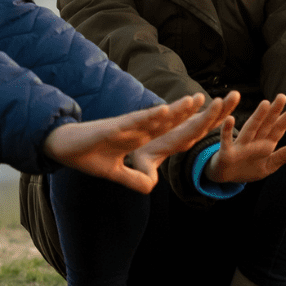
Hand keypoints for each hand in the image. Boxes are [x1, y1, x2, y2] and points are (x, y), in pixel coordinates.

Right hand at [40, 93, 237, 193]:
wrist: (61, 146)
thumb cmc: (87, 155)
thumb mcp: (115, 173)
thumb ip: (134, 178)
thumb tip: (151, 186)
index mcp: (143, 140)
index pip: (176, 135)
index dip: (198, 128)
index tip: (221, 122)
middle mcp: (140, 130)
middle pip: (175, 121)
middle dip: (199, 114)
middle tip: (225, 100)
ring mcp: (127, 128)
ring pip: (157, 117)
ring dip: (177, 109)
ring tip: (197, 100)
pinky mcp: (112, 128)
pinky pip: (134, 122)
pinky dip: (149, 117)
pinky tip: (163, 111)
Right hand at [206, 94, 285, 183]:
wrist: (224, 176)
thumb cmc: (247, 168)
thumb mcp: (268, 165)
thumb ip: (283, 156)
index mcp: (265, 143)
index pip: (278, 129)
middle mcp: (253, 140)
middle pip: (266, 124)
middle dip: (274, 111)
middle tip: (282, 97)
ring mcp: (240, 145)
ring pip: (250, 128)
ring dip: (257, 117)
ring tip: (265, 104)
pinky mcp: (226, 151)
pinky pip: (226, 140)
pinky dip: (227, 130)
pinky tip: (230, 119)